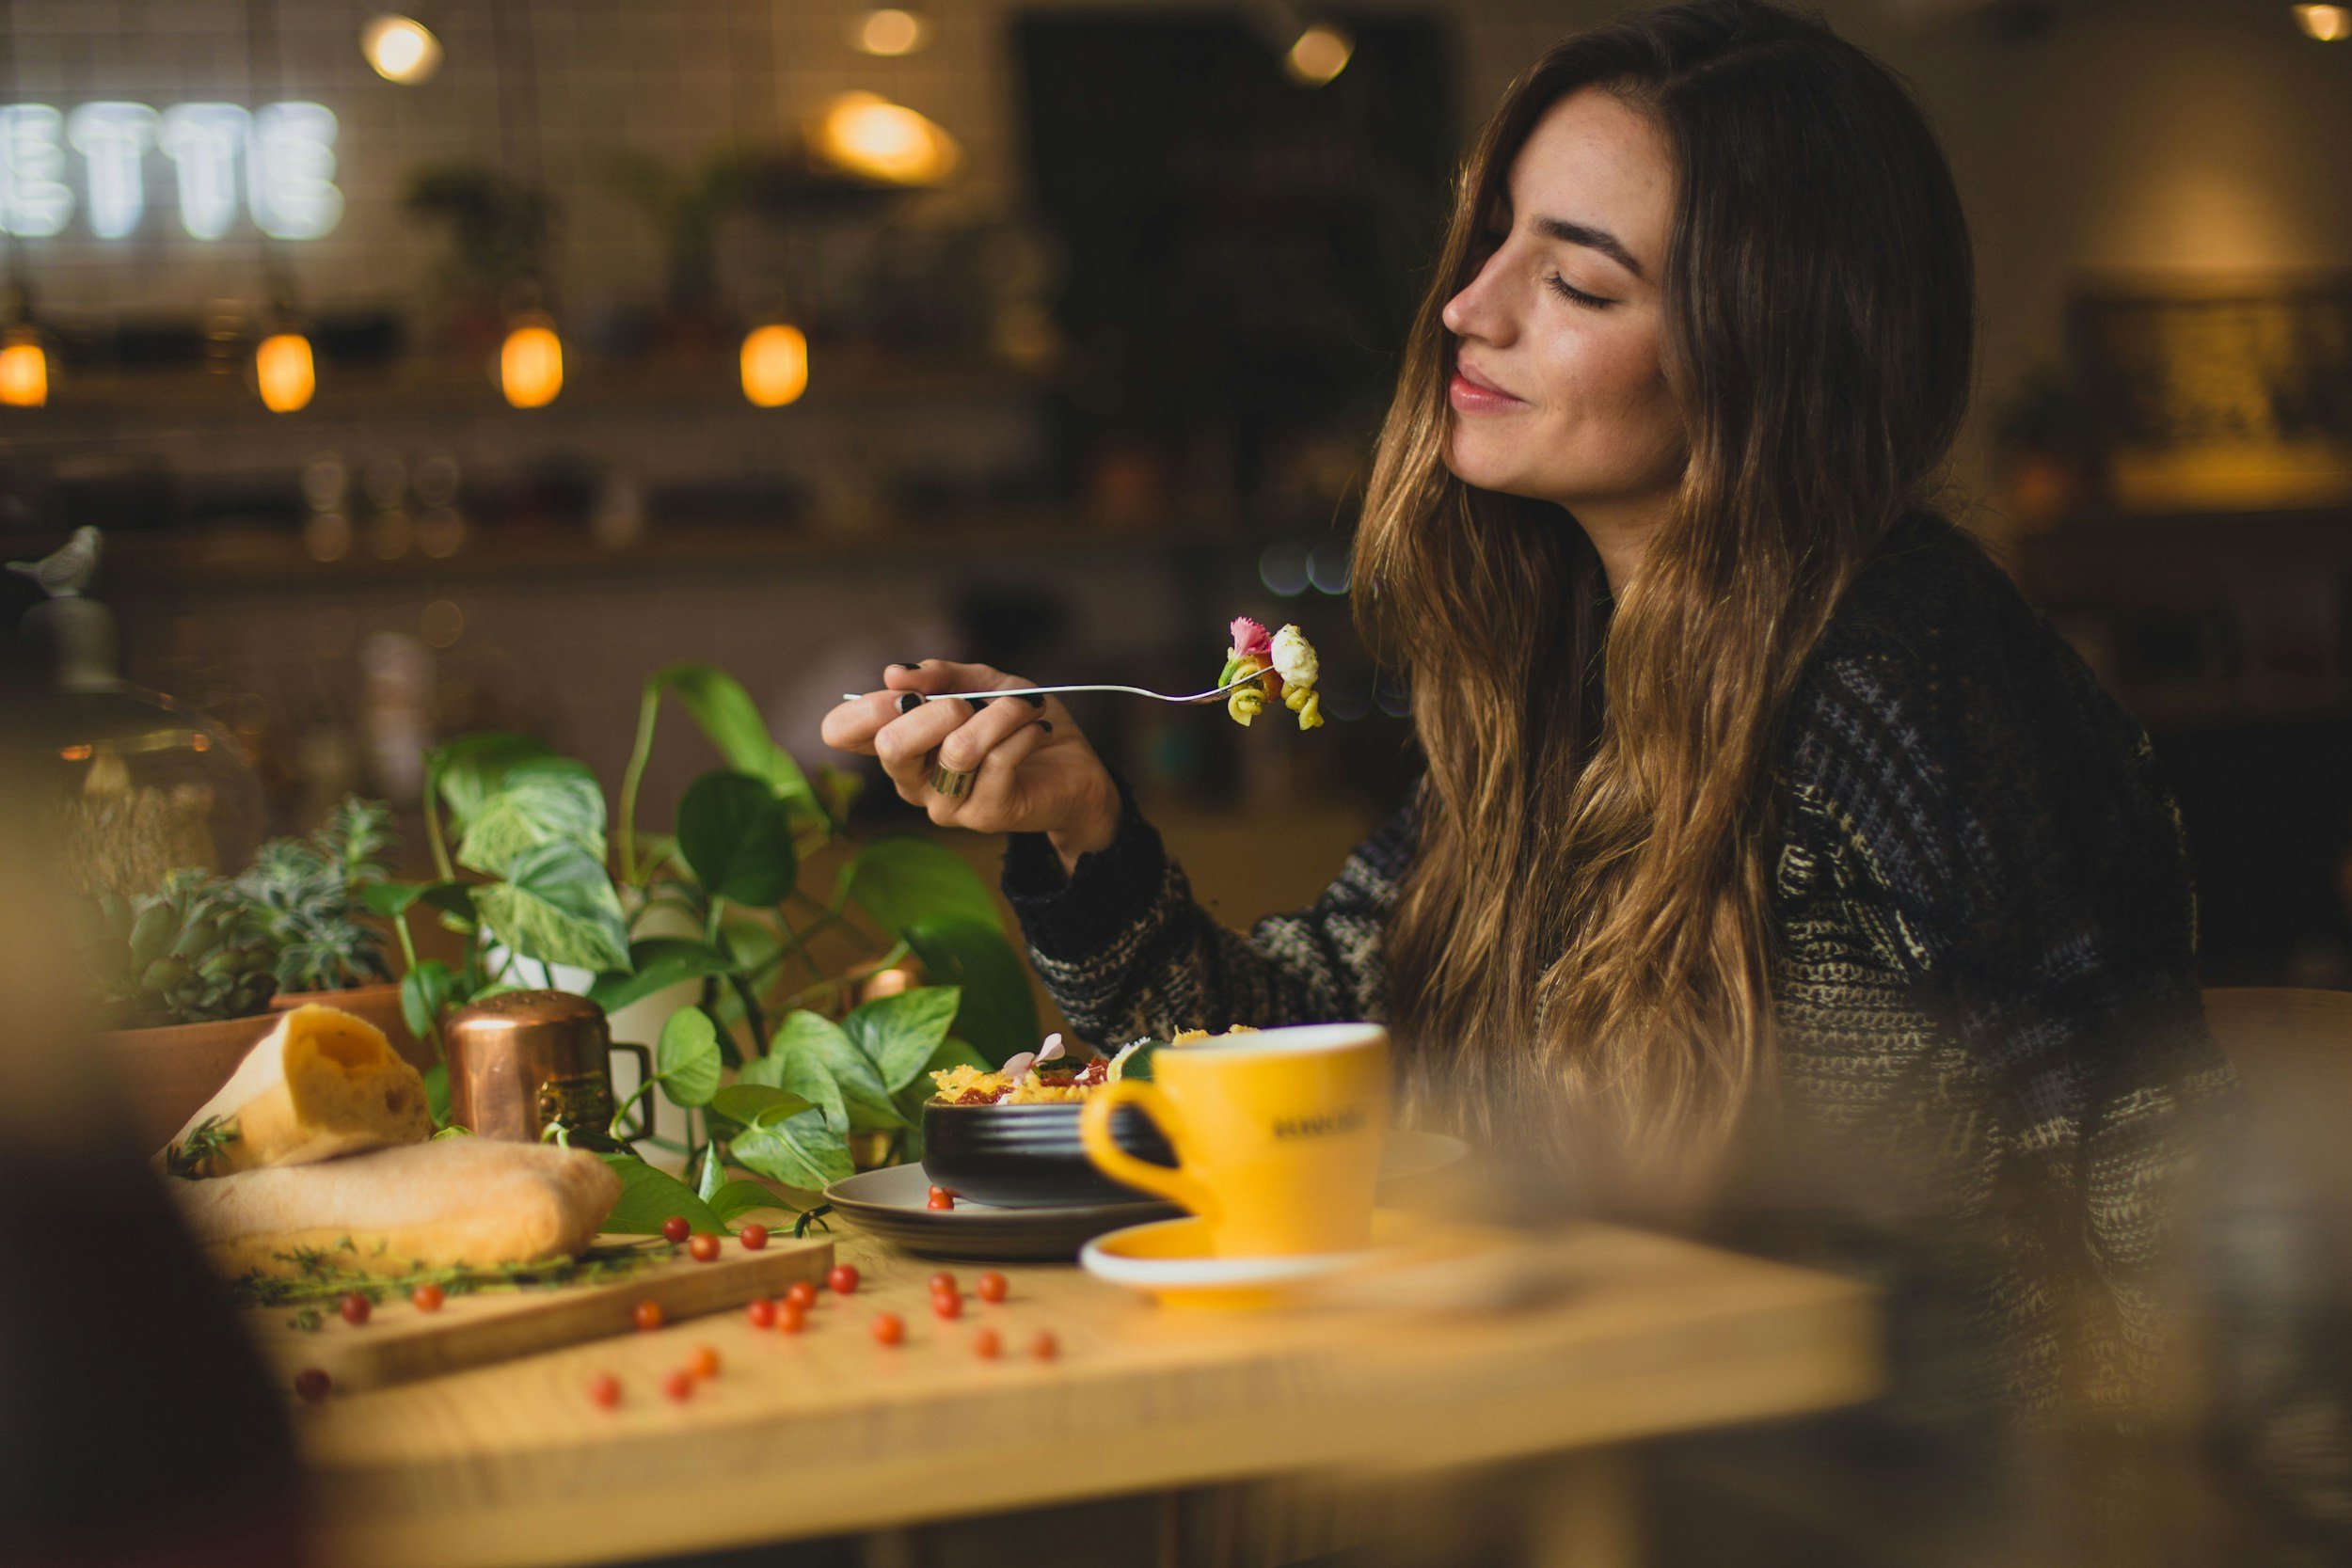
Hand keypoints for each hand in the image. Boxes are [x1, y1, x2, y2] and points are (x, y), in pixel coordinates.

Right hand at [820, 660, 1119, 867]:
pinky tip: (1036, 729)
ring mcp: (945, 804)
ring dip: (999, 714)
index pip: (840, 732)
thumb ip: (941, 675)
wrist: (1074, 769)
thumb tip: (894, 674)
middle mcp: (911, 781)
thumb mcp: (982, 684)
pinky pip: (998, 761)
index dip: (865, 705)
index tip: (906, 690)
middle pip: (891, 745)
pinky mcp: (984, 816)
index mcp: (899, 744)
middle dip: (937, 709)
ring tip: (1024, 707)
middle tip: (971, 702)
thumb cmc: (1018, 724)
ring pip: (957, 749)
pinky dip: (1023, 731)